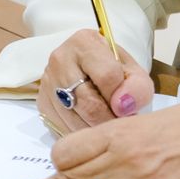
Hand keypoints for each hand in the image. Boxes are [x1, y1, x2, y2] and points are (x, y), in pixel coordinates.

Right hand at [39, 29, 154, 131]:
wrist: (87, 70)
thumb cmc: (112, 69)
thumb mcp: (132, 72)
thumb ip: (137, 87)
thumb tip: (123, 107)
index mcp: (83, 43)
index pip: (107, 76)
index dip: (122, 97)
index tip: (129, 106)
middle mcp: (60, 60)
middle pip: (89, 104)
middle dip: (110, 120)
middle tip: (120, 123)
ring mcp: (47, 83)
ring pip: (76, 121)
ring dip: (96, 131)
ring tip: (107, 124)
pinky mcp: (42, 104)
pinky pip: (63, 129)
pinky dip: (81, 135)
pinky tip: (91, 127)